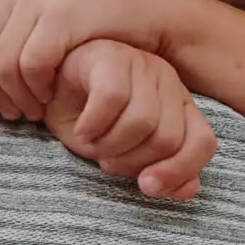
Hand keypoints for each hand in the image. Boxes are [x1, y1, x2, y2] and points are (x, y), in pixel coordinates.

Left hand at [0, 0, 183, 121]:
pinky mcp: (63, 14)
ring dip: (15, 96)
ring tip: (31, 111)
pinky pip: (32, 63)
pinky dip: (37, 88)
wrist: (142, 12)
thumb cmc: (82, 30)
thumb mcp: (31, 26)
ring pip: (0, 63)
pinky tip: (49, 99)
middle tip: (11, 113)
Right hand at [46, 40, 217, 199]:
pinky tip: (81, 128)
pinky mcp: (108, 54)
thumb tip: (188, 190)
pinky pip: (112, 98)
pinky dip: (94, 124)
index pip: (201, 142)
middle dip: (132, 161)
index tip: (146, 187)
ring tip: (91, 143)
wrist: (43, 89)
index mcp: (177, 102)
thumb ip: (157, 169)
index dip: (178, 170)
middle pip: (168, 137)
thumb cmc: (83, 118)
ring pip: (142, 121)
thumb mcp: (121, 152)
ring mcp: (139, 62)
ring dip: (110, 145)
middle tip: (105, 160)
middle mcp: (165, 78)